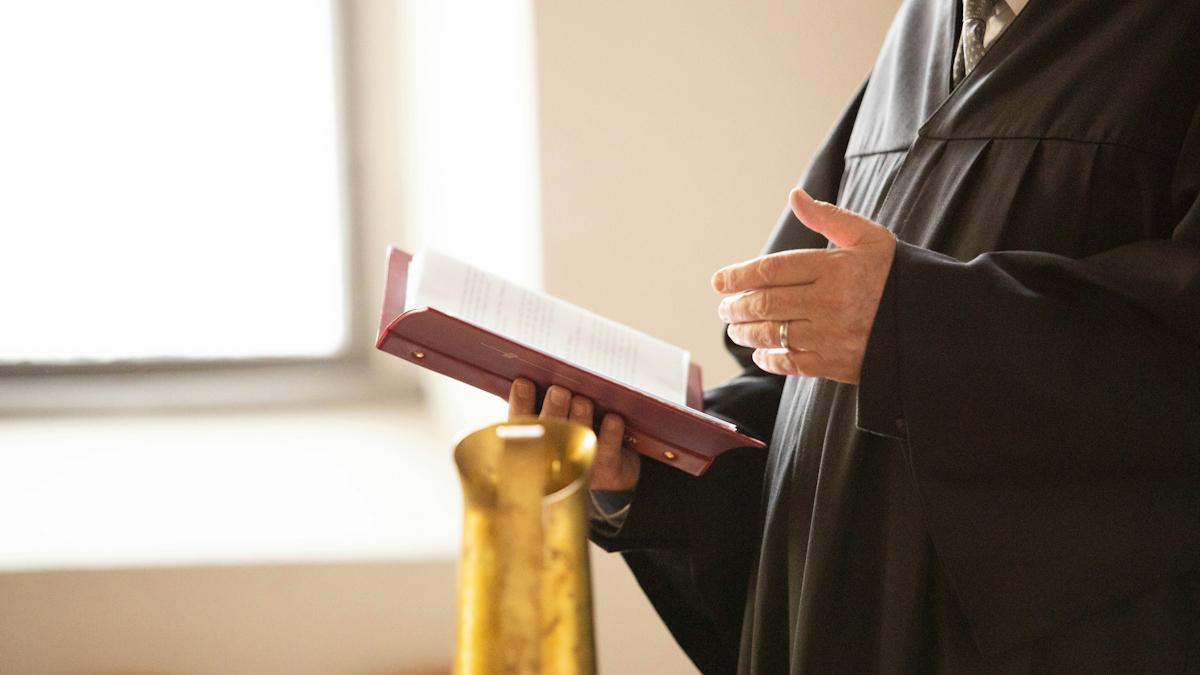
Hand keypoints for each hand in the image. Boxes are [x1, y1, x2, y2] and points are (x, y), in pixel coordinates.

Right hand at [507, 378, 640, 490]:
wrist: (610, 470)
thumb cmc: (574, 433)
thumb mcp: (555, 419)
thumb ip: (541, 400)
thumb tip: (534, 368)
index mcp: (536, 441)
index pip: (521, 424)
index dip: (521, 404)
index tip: (523, 382)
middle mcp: (554, 457)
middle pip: (550, 433)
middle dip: (554, 411)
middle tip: (558, 392)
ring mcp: (580, 464)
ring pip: (578, 439)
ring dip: (580, 418)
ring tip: (582, 401)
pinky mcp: (608, 468)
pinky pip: (608, 451)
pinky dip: (610, 433)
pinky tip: (613, 419)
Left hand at [712, 188, 896, 383]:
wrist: (930, 322)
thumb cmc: (894, 275)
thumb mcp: (869, 238)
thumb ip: (828, 218)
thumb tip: (795, 196)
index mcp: (834, 268)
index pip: (771, 270)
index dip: (739, 276)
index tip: (718, 282)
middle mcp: (829, 302)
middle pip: (765, 304)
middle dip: (736, 307)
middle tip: (724, 308)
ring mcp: (832, 335)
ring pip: (773, 334)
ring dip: (746, 333)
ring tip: (735, 329)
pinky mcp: (837, 364)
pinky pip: (791, 363)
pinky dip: (769, 359)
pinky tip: (760, 353)